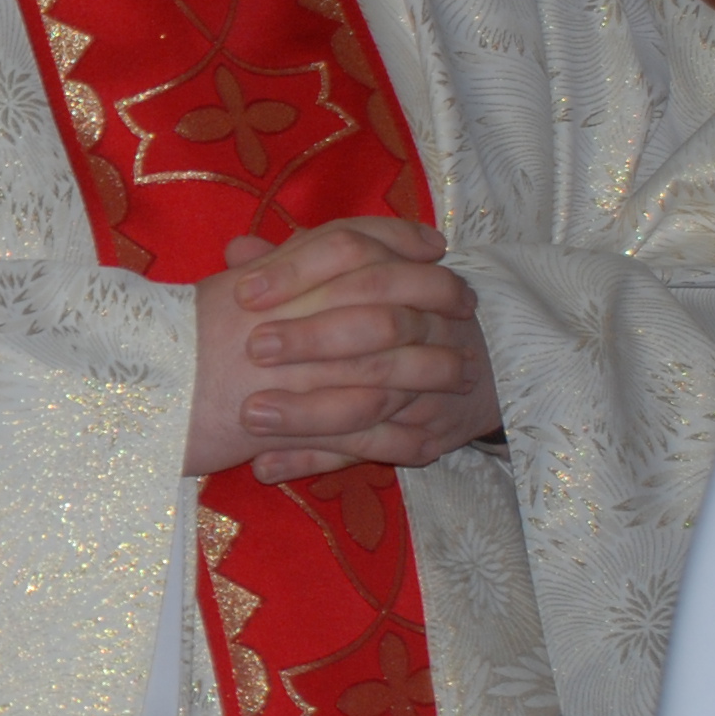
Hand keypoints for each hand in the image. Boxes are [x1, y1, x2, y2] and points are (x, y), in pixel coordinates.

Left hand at [187, 220, 497, 481]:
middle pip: (376, 325)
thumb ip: (295, 265)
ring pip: (372, 400)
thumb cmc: (391, 313)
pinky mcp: (424, 437)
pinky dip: (316, 459)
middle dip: (312, 338)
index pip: (354, 251)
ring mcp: (431, 386)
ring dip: (308, 412)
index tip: (244, 292)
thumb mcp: (352, 278)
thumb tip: (236, 250)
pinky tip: (267, 465)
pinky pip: (370, 452)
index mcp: (406, 272)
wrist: (478, 370)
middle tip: (252, 349)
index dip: (297, 270)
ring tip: (249, 417)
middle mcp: (427, 324)